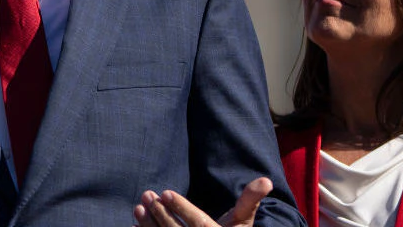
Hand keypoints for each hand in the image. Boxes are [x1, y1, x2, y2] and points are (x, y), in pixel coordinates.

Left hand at [133, 177, 272, 226]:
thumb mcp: (243, 221)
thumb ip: (250, 201)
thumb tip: (266, 180)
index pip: (200, 224)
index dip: (183, 209)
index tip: (166, 192)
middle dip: (162, 214)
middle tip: (148, 195)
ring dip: (150, 225)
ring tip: (139, 206)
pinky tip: (135, 225)